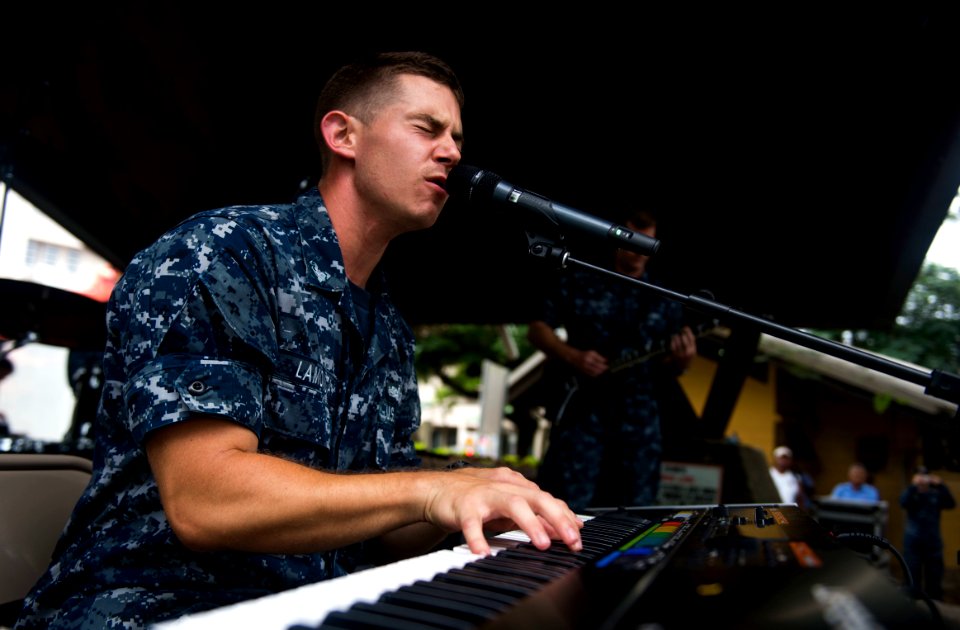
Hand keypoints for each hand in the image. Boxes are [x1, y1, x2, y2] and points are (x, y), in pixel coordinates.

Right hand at [422, 466, 583, 555]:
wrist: (435, 490)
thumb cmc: (474, 498)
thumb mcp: (507, 506)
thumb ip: (533, 515)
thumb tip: (562, 529)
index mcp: (516, 487)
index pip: (548, 499)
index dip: (566, 516)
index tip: (579, 535)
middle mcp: (504, 488)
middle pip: (537, 498)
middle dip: (558, 518)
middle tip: (573, 540)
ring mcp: (484, 496)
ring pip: (512, 504)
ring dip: (530, 523)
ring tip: (542, 543)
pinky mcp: (463, 507)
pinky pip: (472, 523)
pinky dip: (477, 538)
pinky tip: (482, 553)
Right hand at [570, 348, 607, 377]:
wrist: (575, 357)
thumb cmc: (584, 354)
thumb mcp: (592, 353)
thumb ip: (599, 357)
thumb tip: (606, 361)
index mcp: (589, 356)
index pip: (599, 361)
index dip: (604, 363)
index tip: (608, 364)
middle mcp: (587, 362)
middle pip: (597, 367)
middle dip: (603, 368)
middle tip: (606, 368)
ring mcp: (585, 367)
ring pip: (595, 372)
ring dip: (600, 371)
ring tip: (603, 370)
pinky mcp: (584, 371)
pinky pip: (592, 374)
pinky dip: (596, 374)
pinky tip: (598, 372)